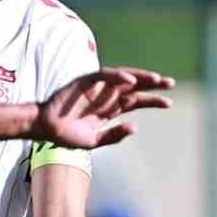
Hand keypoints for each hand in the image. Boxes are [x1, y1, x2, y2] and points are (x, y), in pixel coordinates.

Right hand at [33, 68, 173, 149]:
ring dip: (140, 77)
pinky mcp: (86, 81)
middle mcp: (107, 96)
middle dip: (152, 85)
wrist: (46, 129)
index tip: (169, 103)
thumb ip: (113, 135)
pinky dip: (118, 76)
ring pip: (124, 78)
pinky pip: (106, 75)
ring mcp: (97, 88)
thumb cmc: (67, 136)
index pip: (136, 101)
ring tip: (156, 80)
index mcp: (110, 109)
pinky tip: (131, 80)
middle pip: (134, 87)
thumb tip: (134, 127)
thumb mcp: (93, 141)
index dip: (152, 101)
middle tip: (170, 84)